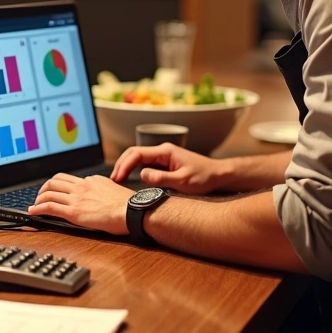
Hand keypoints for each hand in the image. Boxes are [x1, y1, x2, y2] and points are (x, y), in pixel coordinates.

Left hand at [28, 173, 134, 235]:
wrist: (132, 211)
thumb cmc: (129, 205)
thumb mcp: (114, 190)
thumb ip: (103, 190)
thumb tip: (100, 194)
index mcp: (92, 181)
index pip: (70, 179)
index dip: (60, 185)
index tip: (57, 191)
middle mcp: (82, 186)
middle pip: (56, 181)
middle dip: (45, 187)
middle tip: (42, 195)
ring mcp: (76, 198)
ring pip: (49, 192)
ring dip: (39, 198)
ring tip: (35, 204)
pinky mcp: (73, 212)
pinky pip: (50, 207)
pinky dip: (38, 208)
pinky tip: (34, 212)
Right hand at [110, 143, 227, 194]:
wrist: (219, 175)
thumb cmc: (204, 178)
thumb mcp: (182, 181)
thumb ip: (161, 178)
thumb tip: (141, 175)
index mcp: (165, 151)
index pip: (137, 153)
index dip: (124, 165)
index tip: (117, 177)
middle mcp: (162, 151)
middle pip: (134, 153)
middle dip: (121, 164)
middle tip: (113, 180)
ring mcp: (163, 157)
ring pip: (138, 158)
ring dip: (126, 167)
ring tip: (117, 180)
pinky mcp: (165, 163)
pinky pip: (145, 164)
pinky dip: (134, 170)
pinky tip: (129, 179)